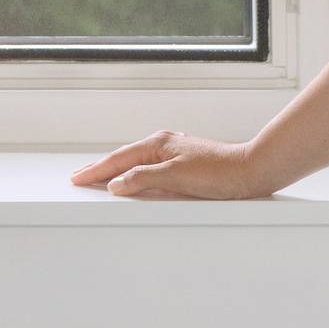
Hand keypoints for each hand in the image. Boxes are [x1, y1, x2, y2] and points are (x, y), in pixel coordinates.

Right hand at [69, 129, 272, 198]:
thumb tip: (116, 183)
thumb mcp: (177, 177)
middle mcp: (164, 144)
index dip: (96, 170)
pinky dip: (134, 174)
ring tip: (100, 179)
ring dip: (117, 170)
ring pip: (137, 162)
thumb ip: (143, 179)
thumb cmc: (219, 173)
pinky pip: (149, 168)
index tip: (77, 178)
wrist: (251, 171)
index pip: (119, 159)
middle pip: (124, 157)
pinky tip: (134, 181)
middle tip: (80, 177)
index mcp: (158, 144)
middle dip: (101, 167)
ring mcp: (174, 153)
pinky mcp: (185, 164)